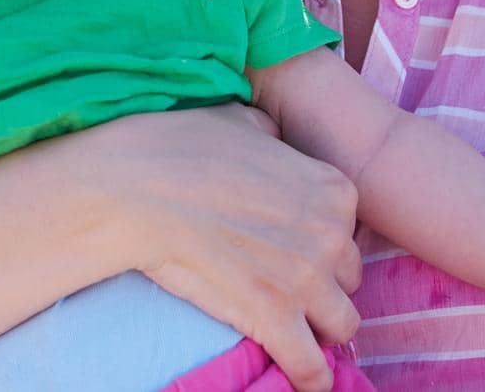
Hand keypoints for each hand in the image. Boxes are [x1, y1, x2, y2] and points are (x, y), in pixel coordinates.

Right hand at [82, 104, 361, 391]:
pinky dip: (308, 376)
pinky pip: (313, 369)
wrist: (137, 186)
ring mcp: (306, 280)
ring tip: (291, 327)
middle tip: (282, 281)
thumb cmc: (179, 147)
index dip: (319, 240)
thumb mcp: (240, 118)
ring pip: (342, 324)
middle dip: (321, 282)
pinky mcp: (275, 319)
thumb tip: (272, 142)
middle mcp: (331, 235)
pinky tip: (301, 377)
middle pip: (347, 277)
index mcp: (332, 189)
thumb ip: (271, 136)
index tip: (292, 246)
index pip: (347, 230)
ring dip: (318, 327)